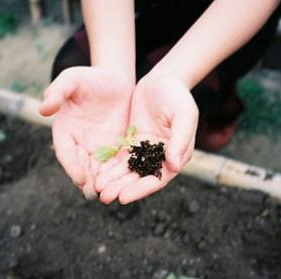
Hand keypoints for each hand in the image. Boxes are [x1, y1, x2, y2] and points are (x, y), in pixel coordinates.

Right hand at [39, 66, 132, 198]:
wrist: (114, 80)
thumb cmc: (89, 78)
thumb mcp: (72, 79)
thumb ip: (57, 91)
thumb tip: (43, 109)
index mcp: (64, 131)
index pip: (66, 152)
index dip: (72, 166)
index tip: (80, 178)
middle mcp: (79, 144)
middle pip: (81, 166)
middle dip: (88, 181)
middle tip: (96, 194)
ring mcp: (96, 149)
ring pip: (98, 170)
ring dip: (103, 183)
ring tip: (110, 195)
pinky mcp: (114, 149)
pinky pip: (115, 165)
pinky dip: (117, 176)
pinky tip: (125, 186)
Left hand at [95, 75, 197, 203]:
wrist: (163, 79)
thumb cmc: (177, 96)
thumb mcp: (184, 114)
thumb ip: (180, 138)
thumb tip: (174, 164)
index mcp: (176, 155)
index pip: (158, 178)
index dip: (141, 189)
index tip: (124, 197)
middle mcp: (160, 157)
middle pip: (140, 178)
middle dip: (122, 188)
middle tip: (105, 197)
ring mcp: (145, 150)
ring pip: (128, 170)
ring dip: (114, 181)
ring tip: (98, 189)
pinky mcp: (132, 142)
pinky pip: (120, 157)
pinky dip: (109, 166)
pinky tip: (97, 173)